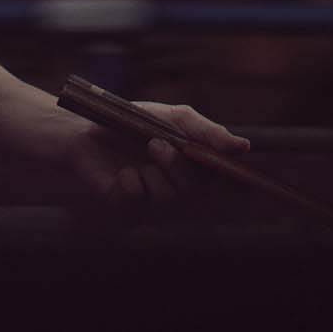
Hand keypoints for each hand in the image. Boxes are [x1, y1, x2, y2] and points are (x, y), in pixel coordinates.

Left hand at [63, 101, 251, 215]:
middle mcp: (179, 194)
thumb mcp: (173, 117)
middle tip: (156, 143)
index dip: (233, 181)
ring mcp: (154, 208)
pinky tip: (122, 173)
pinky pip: (137, 204)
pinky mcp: (128, 214)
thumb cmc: (136, 122)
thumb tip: (244, 147)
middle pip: (194, 194)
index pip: (223, 184)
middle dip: (176, 167)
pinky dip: (130, 182)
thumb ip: (206, 132)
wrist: (88, 130)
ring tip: (141, 151)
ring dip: (154, 172)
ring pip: (168, 202)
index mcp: (196, 171)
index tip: (233, 173)